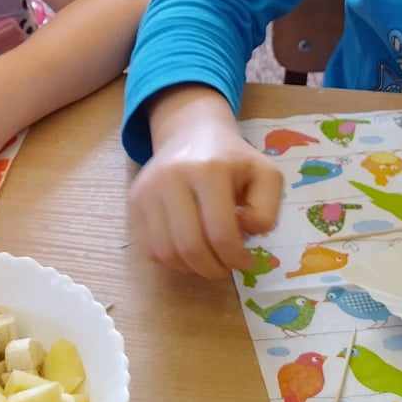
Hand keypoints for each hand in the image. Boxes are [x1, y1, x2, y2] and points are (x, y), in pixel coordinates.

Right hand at [129, 87, 283, 279]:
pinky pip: (149, 247)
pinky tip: (188, 251)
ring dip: (190, 268)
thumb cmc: (232, 159)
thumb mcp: (266, 175)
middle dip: (212, 268)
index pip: (220, 233)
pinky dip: (171, 260)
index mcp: (209, 170)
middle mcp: (173, 178)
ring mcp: (149, 190)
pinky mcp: (135, 200)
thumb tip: (242, 234)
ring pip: (165, 252)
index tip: (245, 261)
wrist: (191, 132)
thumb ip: (267, 210)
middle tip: (226, 268)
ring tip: (208, 260)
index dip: (235, 258)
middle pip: (190, 247)